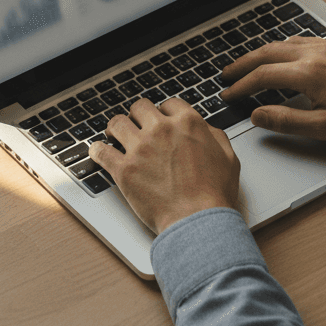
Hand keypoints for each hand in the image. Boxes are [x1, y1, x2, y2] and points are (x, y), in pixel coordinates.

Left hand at [88, 98, 240, 235]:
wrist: (198, 220)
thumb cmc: (214, 194)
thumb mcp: (228, 157)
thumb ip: (215, 136)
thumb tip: (205, 128)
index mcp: (188, 123)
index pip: (169, 104)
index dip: (164, 112)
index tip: (160, 119)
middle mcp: (162, 130)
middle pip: (140, 108)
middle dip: (138, 116)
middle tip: (136, 125)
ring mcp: (140, 148)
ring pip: (117, 123)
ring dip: (115, 127)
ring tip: (114, 134)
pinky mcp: (124, 169)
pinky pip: (101, 151)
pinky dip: (97, 150)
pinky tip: (97, 151)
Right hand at [219, 37, 325, 143]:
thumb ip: (287, 121)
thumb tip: (258, 115)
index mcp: (309, 74)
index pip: (263, 76)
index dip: (241, 86)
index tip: (228, 95)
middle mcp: (315, 54)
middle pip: (267, 53)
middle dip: (243, 64)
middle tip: (226, 75)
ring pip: (282, 43)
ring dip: (260, 53)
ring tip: (247, 65)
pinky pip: (300, 41)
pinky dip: (281, 47)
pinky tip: (280, 55)